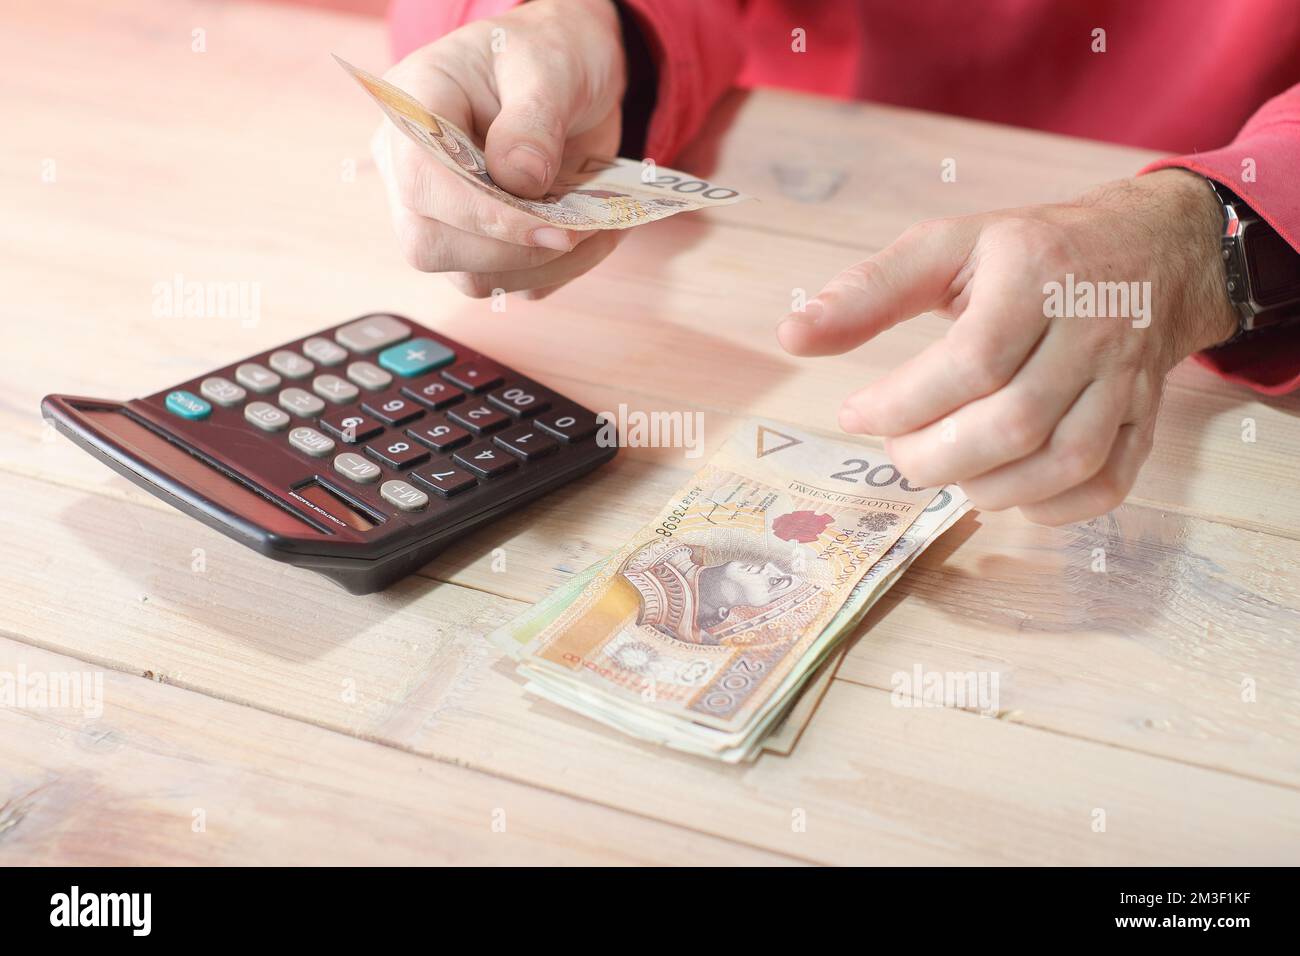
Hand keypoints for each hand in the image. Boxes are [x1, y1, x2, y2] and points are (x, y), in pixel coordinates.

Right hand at [372, 0, 626, 297]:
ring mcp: (443, 214)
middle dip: (511, 250)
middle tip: (580, 227)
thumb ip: (534, 119)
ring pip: (471, 278)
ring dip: (544, 266)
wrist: (571, 74)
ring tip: (599, 227)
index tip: (548, 225)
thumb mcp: (551, 66)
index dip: (479, 213)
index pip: (419, 179)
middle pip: (430, 245)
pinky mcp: (481, 245)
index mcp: (414, 109)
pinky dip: (560, 271)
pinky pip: (513, 284)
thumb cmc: (550, 55)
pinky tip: (595, 234)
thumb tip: (521, 180)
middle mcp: (414, 170)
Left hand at [777, 169, 1238, 524]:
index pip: (969, 362)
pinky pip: (1110, 483)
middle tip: (896, 452)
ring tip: (943, 468)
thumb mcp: (948, 245)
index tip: (855, 414)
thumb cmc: (1028, 251)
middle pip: (1015, 423)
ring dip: (989, 487)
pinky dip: (1052, 507)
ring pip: (1066, 461)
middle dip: (936, 456)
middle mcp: (1093, 328)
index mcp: (1038, 274)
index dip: (901, 404)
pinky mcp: (1148, 416)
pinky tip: (1004, 490)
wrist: (1150, 249)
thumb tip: (791, 338)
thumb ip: (869, 291)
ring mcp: (1128, 378)